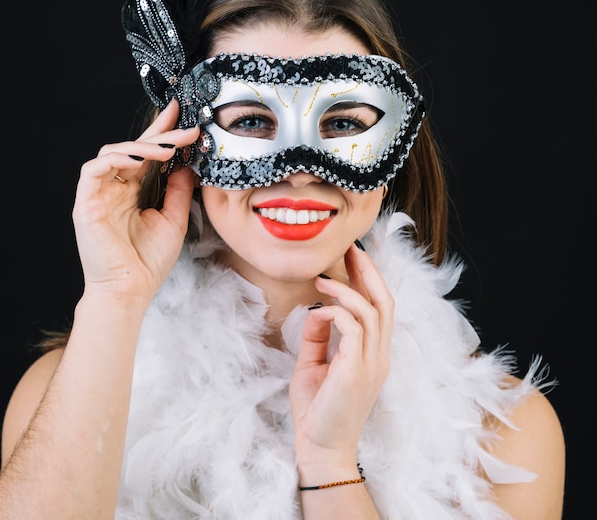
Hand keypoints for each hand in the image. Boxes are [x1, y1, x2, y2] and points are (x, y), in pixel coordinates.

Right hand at [72, 99, 199, 305]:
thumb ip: (179, 190)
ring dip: (142, 146)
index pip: (147, 155)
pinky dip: (115, 160)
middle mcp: (114, 188)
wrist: (130, 291)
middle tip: (185, 124)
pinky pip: (93, 170)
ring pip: (113, 153)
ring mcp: (99, 194)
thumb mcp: (174, 219)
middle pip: (133, 149)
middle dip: (160, 134)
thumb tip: (188, 164)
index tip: (185, 117)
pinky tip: (138, 160)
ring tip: (168, 147)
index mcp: (132, 191)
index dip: (163, 134)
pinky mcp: (86, 203)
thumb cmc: (148, 261)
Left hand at [289, 243, 393, 468]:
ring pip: (373, 311)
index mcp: (373, 354)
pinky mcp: (356, 370)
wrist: (319, 449)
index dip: (369, 281)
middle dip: (368, 272)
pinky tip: (318, 312)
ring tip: (321, 278)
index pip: (380, 309)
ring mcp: (372, 363)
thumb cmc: (317, 410)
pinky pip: (353, 327)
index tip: (352, 259)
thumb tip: (316, 310)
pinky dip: (335, 312)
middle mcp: (379, 356)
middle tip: (351, 249)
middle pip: (385, 302)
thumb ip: (317, 338)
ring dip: (347, 289)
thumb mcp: (314, 365)